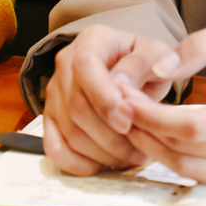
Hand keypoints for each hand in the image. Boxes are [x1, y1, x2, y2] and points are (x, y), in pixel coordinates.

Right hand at [42, 24, 178, 175]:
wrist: (128, 68)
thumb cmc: (142, 61)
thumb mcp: (154, 53)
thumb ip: (142, 64)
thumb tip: (123, 86)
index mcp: (92, 40)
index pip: (85, 66)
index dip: (103, 97)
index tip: (126, 122)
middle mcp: (65, 63)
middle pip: (76, 105)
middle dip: (108, 135)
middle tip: (137, 151)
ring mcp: (55, 92)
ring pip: (68, 130)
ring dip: (99, 152)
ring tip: (128, 158)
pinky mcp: (51, 118)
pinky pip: (54, 147)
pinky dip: (78, 163)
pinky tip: (103, 165)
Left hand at [116, 14, 205, 187]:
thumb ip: (204, 42)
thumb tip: (161, 68)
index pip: (193, 127)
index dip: (153, 114)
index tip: (126, 93)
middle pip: (183, 151)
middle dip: (144, 127)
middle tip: (119, 102)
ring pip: (185, 169)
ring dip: (150, 145)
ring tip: (130, 115)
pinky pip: (197, 175)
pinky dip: (170, 156)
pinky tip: (154, 132)